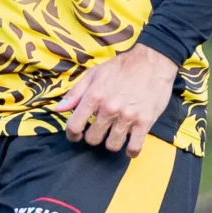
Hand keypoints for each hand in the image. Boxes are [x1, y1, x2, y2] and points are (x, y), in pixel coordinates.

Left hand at [58, 45, 177, 155]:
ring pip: (112, 145)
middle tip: (100, 130)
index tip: (76, 135)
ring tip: (115, 134)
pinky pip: (134, 147)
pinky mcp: (145, 122)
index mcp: (94, 96)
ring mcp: (127, 116)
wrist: (153, 61)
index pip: (74, 126)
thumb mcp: (94, 74)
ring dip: (112, 142)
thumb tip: (58, 109)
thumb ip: (75, 93)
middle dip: (93, 137)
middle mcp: (109, 108)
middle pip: (93, 139)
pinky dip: (131, 151)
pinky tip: (130, 145)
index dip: (72, 135)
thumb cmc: (122, 67)